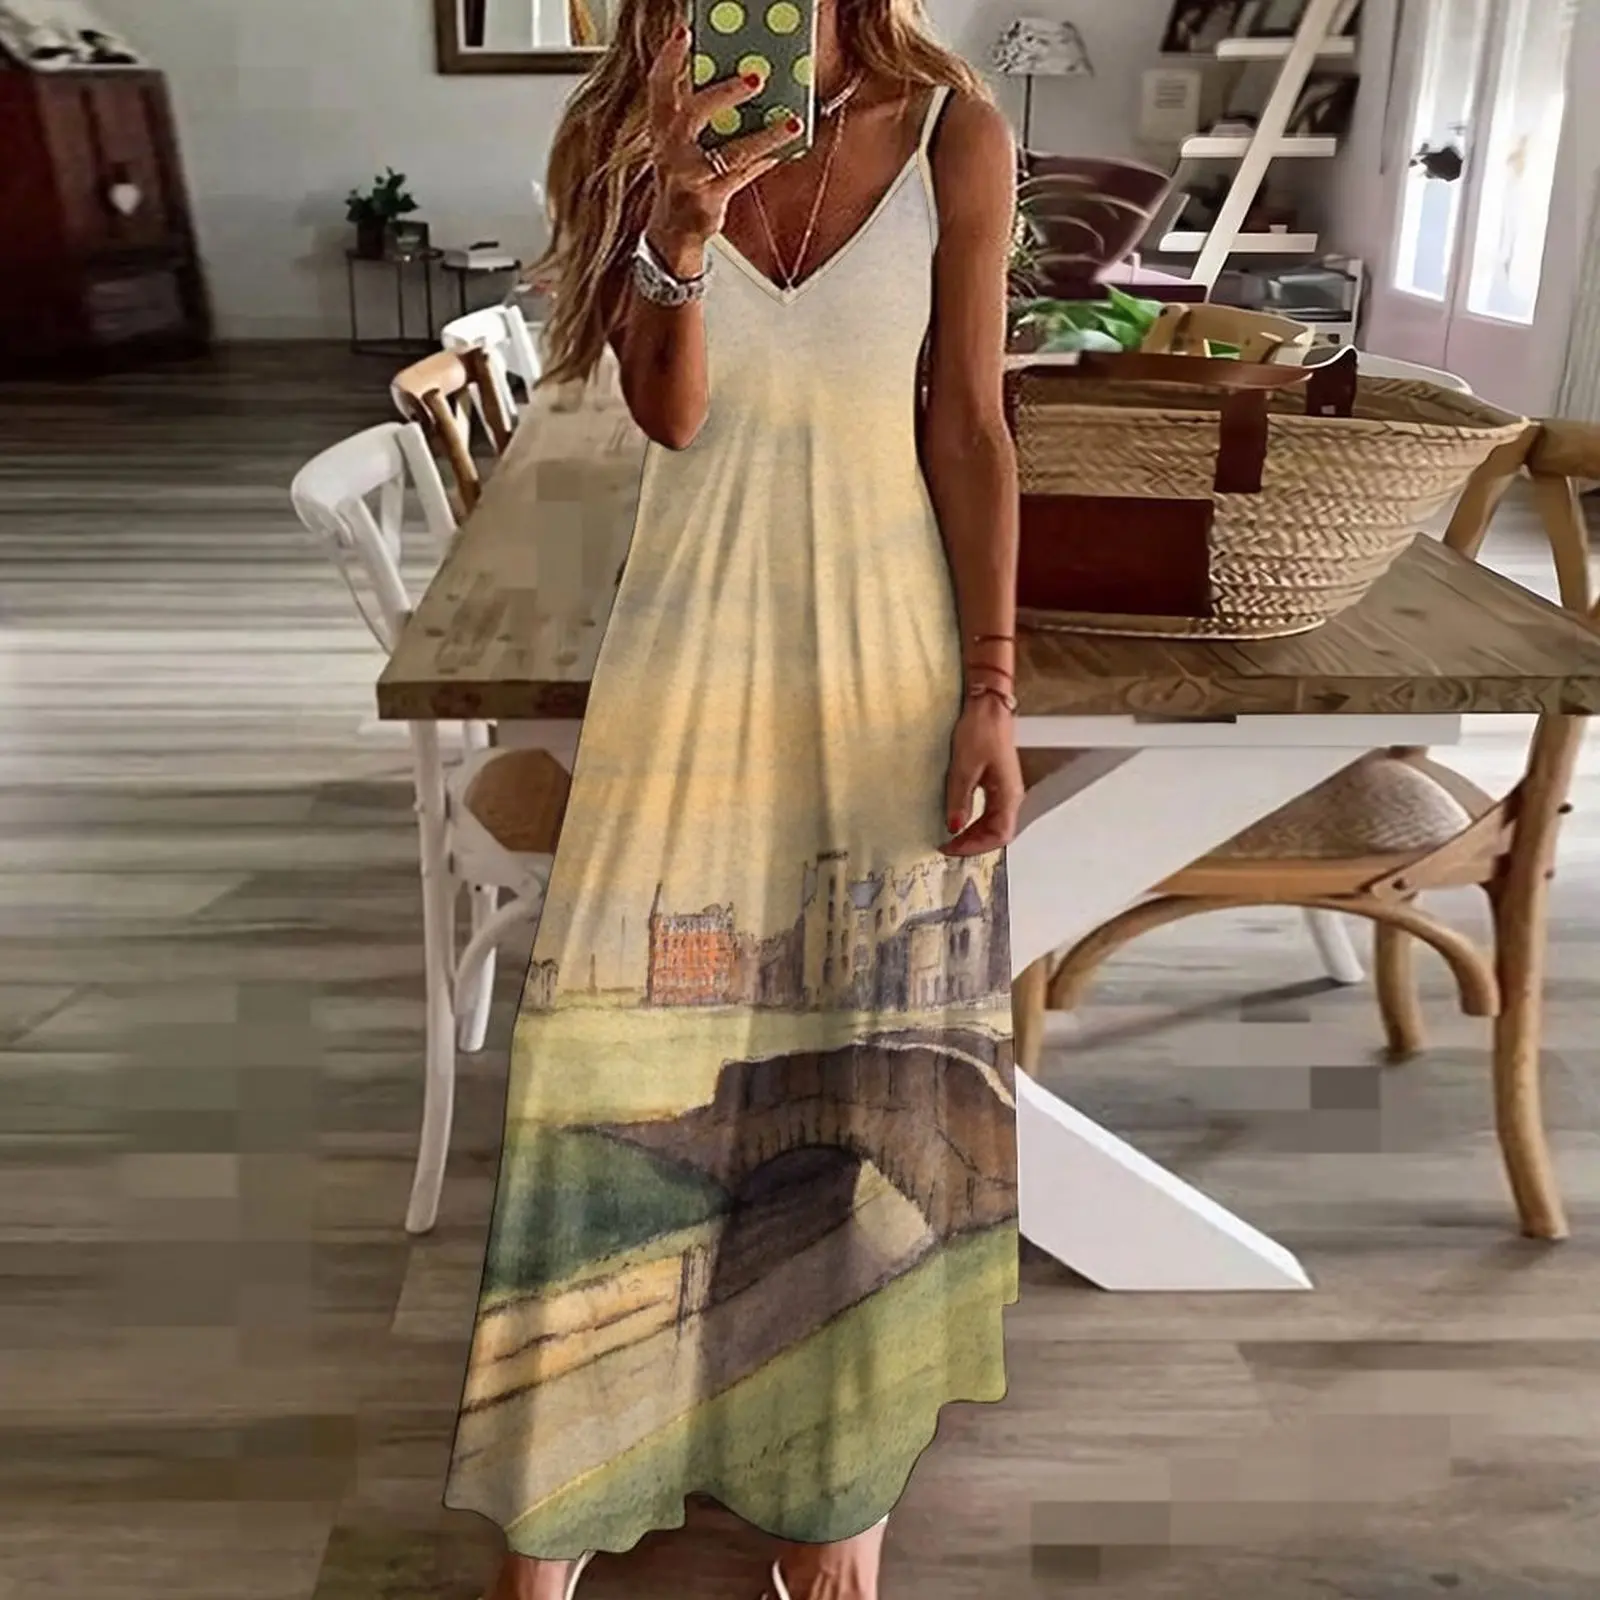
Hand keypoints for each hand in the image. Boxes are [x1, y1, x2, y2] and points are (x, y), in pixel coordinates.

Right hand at [643, 27, 799, 276]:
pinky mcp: (708, 200)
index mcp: (662, 128)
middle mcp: (670, 151)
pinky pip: (743, 176)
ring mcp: (688, 177)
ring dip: (764, 135)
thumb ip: (704, 114)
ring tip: (791, 122)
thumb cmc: (684, 178)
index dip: (669, 58)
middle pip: (692, 114)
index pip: (658, 86)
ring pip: (730, 152)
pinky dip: (766, 159)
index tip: (683, 33)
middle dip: (724, 92)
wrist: (672, 231)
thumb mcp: (684, 143)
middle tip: (756, 77)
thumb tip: (745, 80)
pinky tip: (786, 148)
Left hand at [941, 694, 1023, 857]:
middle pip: (998, 832)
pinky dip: (975, 821)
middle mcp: (1012, 795)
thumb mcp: (963, 768)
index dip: (975, 846)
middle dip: (973, 843)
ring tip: (951, 837)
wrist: (987, 707)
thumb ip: (959, 801)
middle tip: (947, 846)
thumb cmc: (980, 731)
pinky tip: (959, 819)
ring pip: (994, 823)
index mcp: (1009, 794)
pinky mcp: (997, 782)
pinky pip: (990, 811)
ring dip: (974, 834)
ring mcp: (1006, 789)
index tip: (950, 848)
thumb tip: (954, 828)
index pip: (999, 835)